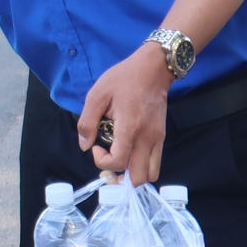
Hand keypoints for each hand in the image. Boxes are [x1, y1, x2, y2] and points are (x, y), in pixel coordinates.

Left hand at [74, 44, 172, 181]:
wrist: (153, 69)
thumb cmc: (123, 79)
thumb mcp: (97, 95)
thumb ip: (87, 122)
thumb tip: (84, 145)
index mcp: (130, 128)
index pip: (118, 162)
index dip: (102, 161)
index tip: (95, 147)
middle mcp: (147, 138)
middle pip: (137, 177)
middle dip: (119, 175)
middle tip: (108, 159)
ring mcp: (157, 139)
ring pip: (150, 174)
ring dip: (133, 173)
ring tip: (120, 159)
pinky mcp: (161, 136)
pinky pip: (155, 162)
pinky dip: (142, 165)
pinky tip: (130, 152)